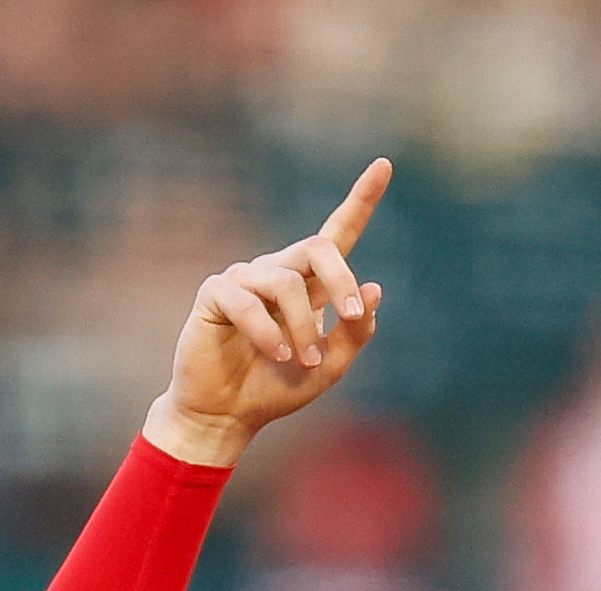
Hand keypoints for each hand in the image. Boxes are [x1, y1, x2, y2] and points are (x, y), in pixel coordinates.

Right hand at [144, 158, 393, 468]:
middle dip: (342, 279)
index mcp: (310, 284)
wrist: (228, 415)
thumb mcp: (331, 367)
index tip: (384, 166)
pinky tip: (277, 356)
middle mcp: (278, 271)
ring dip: (305, 326)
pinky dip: (269, 333)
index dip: (361, 201)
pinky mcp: (215, 293)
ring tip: (304, 361)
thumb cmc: (277, 388)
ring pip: (287, 282)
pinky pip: (248, 302)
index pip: (338, 234)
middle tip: (351, 317)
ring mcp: (245, 278)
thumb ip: (355, 332)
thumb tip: (375, 289)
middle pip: (319, 247)